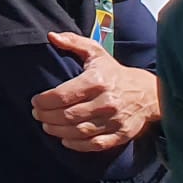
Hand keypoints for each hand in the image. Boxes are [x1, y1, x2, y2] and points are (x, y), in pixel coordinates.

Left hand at [32, 33, 161, 151]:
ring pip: (80, 131)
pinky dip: (78, 145)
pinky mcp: (122, 135)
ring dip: (59, 131)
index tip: (34, 101)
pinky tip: (65, 140)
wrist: (148, 93)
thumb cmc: (114, 72)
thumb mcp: (96, 52)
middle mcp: (106, 102)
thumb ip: (73, 42)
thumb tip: (51, 36)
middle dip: (48, 116)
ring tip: (47, 126)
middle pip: (69, 115)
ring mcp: (115, 121)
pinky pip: (96, 144)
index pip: (64, 95)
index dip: (45, 101)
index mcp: (96, 81)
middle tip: (37, 115)